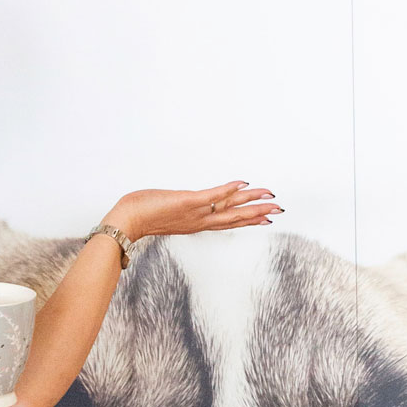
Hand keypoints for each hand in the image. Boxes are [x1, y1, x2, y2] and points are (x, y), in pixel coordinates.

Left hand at [104, 182, 281, 241]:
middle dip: (259, 213)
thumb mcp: (166, 213)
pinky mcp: (187, 201)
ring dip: (252, 202)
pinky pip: (213, 195)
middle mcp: (200, 220)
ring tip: (270, 198)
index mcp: (196, 223)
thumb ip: (179, 210)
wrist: (126, 222)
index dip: (248, 220)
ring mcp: (195, 212)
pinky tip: (243, 183)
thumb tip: (183, 203)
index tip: (267, 219)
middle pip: (236, 217)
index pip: (228, 222)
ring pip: (230, 207)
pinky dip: (229, 189)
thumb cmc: (140, 215)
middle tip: (280, 210)